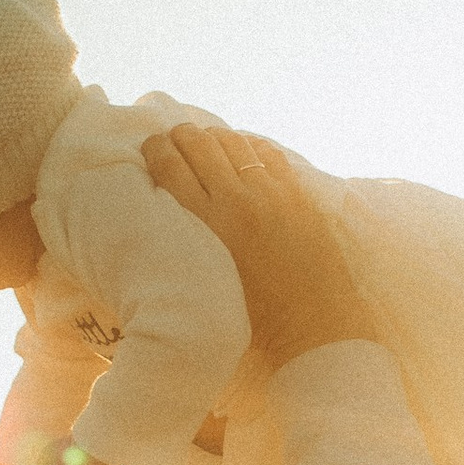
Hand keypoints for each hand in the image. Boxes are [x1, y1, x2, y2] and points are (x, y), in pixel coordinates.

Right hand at [141, 126, 374, 366]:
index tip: (149, 146)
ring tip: (206, 140)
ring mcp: (271, 192)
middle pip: (198, 144)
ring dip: (214, 137)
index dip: (155, 149)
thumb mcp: (205, 279)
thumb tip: (168, 217)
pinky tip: (242, 150)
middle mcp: (236, 199)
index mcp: (206, 224)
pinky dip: (249, 146)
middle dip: (181, 136)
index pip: (169, 166)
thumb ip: (187, 243)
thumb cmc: (253, 321)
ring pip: (232, 141)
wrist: (314, 329)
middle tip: (174, 138)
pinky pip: (267, 153)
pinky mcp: (298, 194)